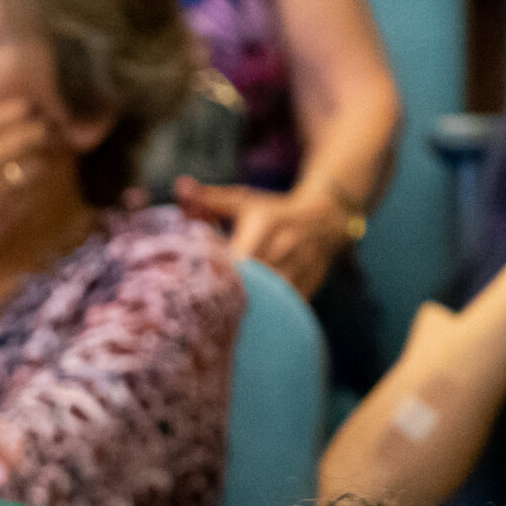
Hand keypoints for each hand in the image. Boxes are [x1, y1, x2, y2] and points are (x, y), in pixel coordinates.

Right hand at [0, 99, 59, 279]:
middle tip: (44, 127)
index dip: (8, 112)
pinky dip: (35, 190)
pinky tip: (37, 186)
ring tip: (45, 156)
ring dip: (39, 160)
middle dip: (33, 131)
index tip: (25, 106)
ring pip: (25, 171)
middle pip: (12, 142)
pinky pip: (26, 199)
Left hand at [176, 176, 351, 300]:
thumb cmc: (272, 212)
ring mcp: (301, 267)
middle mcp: (286, 246)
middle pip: (254, 279)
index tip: (195, 282)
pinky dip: (268, 314)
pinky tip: (246, 320)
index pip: (238, 256)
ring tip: (222, 317)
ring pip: (273, 297)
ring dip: (248, 307)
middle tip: (203, 306)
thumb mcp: (243, 201)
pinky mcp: (310, 285)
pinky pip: (286, 307)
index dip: (219, 272)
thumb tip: (180, 185)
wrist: (325, 219)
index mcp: (265, 225)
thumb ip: (209, 199)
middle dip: (229, 293)